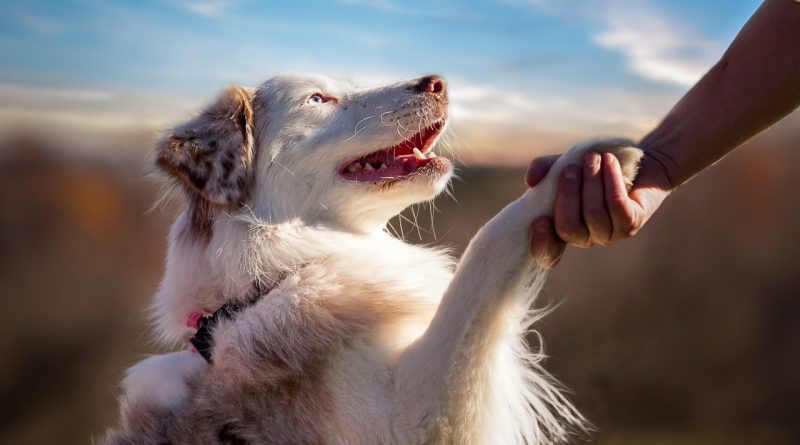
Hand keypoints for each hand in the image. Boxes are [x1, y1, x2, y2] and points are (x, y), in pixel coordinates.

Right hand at [526, 148, 673, 267]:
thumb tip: (531, 180)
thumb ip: (544, 169)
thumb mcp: (564, 165)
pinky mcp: (631, 223)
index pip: (548, 254)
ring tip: (592, 157)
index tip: (539, 221)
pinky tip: (609, 161)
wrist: (635, 163)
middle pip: (569, 228)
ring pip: (593, 213)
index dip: (542, 244)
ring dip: (591, 181)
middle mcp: (586, 238)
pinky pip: (616, 205)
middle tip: (571, 169)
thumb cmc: (593, 168)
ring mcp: (610, 234)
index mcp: (564, 230)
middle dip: (567, 196)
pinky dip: (610, 180)